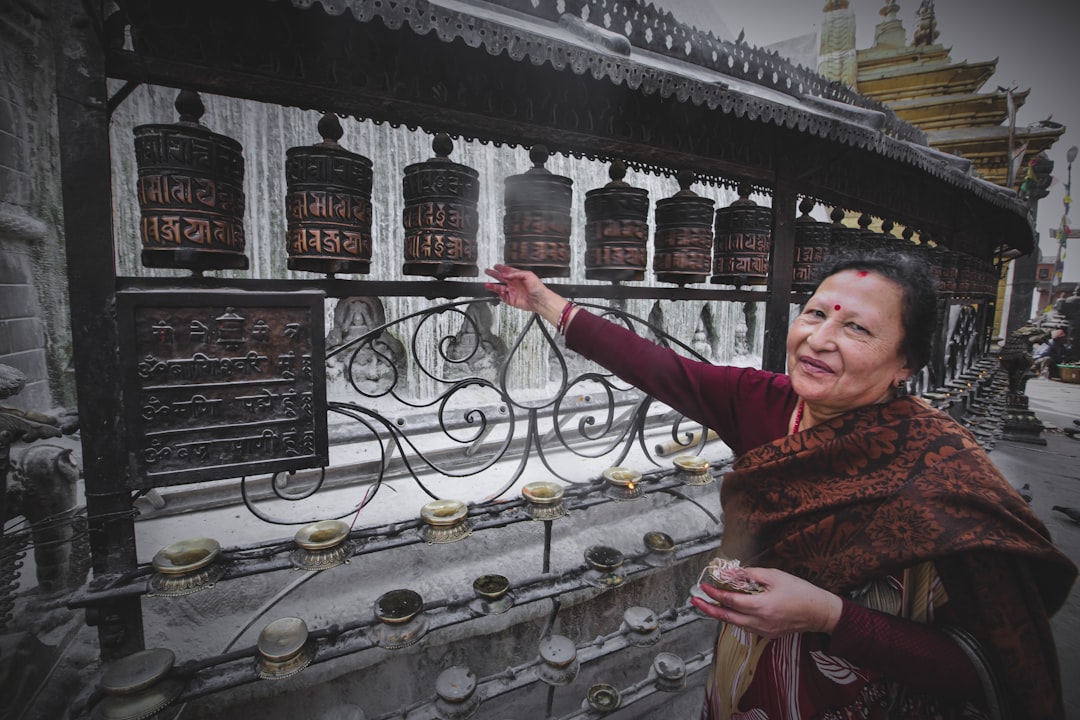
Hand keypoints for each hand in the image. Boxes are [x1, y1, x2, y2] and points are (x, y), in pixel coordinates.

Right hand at [484, 264, 567, 325]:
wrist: (539, 299)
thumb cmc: (537, 287)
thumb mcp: (528, 275)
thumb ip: (515, 273)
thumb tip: (506, 274)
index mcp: (518, 277)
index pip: (507, 271)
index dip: (501, 268)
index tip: (495, 266)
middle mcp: (514, 284)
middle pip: (501, 278)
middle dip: (494, 275)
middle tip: (487, 271)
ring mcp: (512, 292)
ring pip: (499, 288)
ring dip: (493, 286)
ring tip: (487, 284)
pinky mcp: (511, 300)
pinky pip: (503, 297)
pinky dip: (500, 294)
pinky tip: (501, 291)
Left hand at [690, 567, 842, 638]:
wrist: (820, 612)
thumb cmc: (800, 592)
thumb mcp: (775, 576)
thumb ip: (751, 575)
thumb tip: (731, 573)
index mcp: (762, 607)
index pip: (731, 601)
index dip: (715, 593)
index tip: (704, 587)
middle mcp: (760, 622)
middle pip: (727, 618)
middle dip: (709, 609)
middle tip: (695, 601)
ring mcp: (764, 631)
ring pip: (735, 624)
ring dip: (721, 614)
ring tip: (709, 604)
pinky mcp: (768, 634)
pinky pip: (746, 626)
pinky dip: (735, 618)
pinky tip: (731, 610)